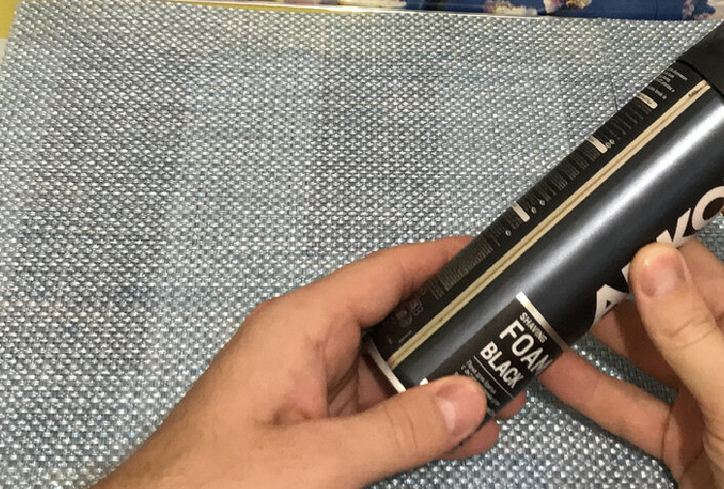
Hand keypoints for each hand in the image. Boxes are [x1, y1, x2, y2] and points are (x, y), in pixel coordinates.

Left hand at [93, 237, 524, 488]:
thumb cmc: (206, 485)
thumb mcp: (314, 460)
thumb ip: (396, 429)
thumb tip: (467, 398)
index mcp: (298, 327)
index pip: (385, 274)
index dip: (441, 262)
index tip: (493, 258)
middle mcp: (307, 349)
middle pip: (397, 322)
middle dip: (457, 335)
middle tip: (517, 342)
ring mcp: (310, 392)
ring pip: (394, 373)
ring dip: (446, 387)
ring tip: (506, 394)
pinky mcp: (313, 433)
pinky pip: (379, 415)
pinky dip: (421, 423)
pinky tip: (464, 434)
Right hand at [541, 179, 723, 488]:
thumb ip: (692, 334)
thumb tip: (646, 256)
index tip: (671, 153)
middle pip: (690, 281)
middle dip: (637, 256)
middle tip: (575, 226)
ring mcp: (714, 388)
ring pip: (651, 339)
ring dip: (604, 319)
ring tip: (546, 285)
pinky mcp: (684, 433)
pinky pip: (631, 400)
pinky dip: (593, 385)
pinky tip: (548, 363)